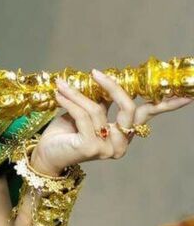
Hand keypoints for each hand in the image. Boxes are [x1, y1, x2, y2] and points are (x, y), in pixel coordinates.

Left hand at [32, 68, 193, 174]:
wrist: (46, 153)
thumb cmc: (67, 131)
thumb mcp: (89, 111)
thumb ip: (103, 100)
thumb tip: (108, 77)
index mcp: (125, 133)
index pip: (149, 114)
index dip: (167, 103)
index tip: (187, 95)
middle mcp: (122, 143)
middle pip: (128, 108)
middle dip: (112, 88)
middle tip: (95, 72)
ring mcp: (108, 148)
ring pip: (99, 109)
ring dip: (78, 93)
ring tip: (62, 84)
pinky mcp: (91, 148)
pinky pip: (84, 116)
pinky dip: (71, 102)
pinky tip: (59, 94)